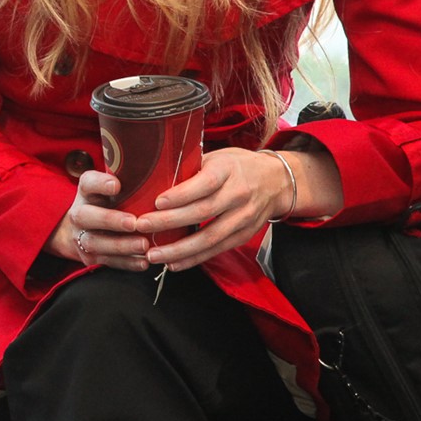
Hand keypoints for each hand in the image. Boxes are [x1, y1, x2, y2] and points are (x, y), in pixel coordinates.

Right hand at [53, 169, 151, 269]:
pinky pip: (107, 262)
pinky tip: (144, 262)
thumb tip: (163, 169)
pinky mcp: (90, 257)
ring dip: (121, 245)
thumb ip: (129, 180)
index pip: (88, 183)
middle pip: (86, 216)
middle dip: (110, 220)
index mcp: (86, 192)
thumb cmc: (108, 204)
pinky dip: (126, 263)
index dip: (100, 183)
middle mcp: (79, 213)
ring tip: (144, 245)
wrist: (81, 230)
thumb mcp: (111, 189)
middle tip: (134, 222)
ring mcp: (81, 237)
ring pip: (96, 243)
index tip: (117, 185)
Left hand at [137, 147, 292, 271]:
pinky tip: (175, 264)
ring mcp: (244, 217)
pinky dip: (195, 258)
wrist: (278, 181)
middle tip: (142, 226)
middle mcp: (238, 194)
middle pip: (203, 211)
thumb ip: (192, 167)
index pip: (205, 183)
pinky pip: (218, 249)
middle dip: (169, 222)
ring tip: (154, 255)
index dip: (181, 194)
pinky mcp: (244, 235)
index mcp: (228, 170)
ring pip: (210, 237)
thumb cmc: (237, 165)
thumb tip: (155, 177)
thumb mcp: (217, 156)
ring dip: (180, 249)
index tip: (157, 201)